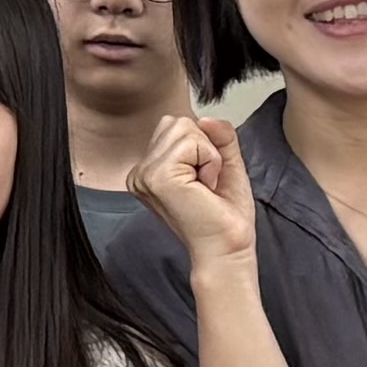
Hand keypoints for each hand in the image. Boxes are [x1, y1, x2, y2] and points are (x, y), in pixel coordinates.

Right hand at [133, 108, 253, 267]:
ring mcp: (145, 173)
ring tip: (205, 187)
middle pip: (178, 122)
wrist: (226, 249)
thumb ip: (219, 136)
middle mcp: (140, 171)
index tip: (204, 182)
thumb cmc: (225, 217)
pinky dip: (209, 161)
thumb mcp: (224, 164)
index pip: (175, 126)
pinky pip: (192, 141)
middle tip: (206, 185)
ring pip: (185, 128)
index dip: (203, 147)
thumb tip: (207, 117)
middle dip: (205, 148)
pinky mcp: (157, 176)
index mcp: (149, 170)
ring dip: (209, 156)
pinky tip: (204, 187)